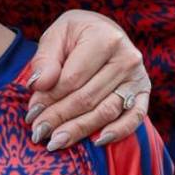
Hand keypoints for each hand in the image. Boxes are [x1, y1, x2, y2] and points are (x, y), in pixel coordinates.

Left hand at [25, 10, 149, 149]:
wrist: (104, 32)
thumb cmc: (76, 35)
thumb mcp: (56, 36)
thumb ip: (45, 59)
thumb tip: (39, 85)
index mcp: (105, 38)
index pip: (72, 79)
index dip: (49, 98)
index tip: (31, 113)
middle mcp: (127, 57)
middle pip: (87, 98)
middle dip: (59, 118)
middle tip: (38, 133)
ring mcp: (138, 77)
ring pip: (106, 112)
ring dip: (79, 130)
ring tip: (56, 142)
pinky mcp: (143, 92)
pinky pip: (135, 118)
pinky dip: (118, 132)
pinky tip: (97, 142)